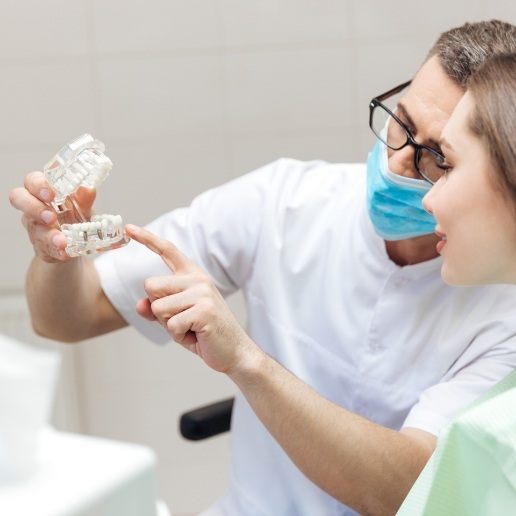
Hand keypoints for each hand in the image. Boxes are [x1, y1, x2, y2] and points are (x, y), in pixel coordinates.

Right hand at [9, 171, 95, 261]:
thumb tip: (89, 188)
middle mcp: (33, 207)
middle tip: (51, 217)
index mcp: (42, 191)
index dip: (38, 185)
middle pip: (19, 199)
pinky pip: (45, 248)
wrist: (76, 241)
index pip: (32, 181)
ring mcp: (35, 227)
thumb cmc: (74, 214)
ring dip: (48, 235)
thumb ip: (84, 197)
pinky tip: (64, 252)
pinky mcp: (41, 246)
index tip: (51, 194)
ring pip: (34, 228)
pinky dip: (56, 250)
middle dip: (34, 208)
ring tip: (62, 240)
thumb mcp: (82, 205)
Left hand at [126, 224, 256, 373]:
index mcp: (192, 276)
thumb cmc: (204, 333)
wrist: (234, 352)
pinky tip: (196, 335)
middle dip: (158, 309)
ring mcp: (202, 293)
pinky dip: (179, 336)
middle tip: (181, 320)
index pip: (167, 251)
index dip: (147, 239)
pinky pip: (171, 325)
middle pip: (151, 286)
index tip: (128, 228)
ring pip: (158, 307)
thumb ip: (156, 309)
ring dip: (168, 325)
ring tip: (190, 328)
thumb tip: (140, 304)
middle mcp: (198, 279)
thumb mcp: (175, 319)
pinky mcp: (204, 310)